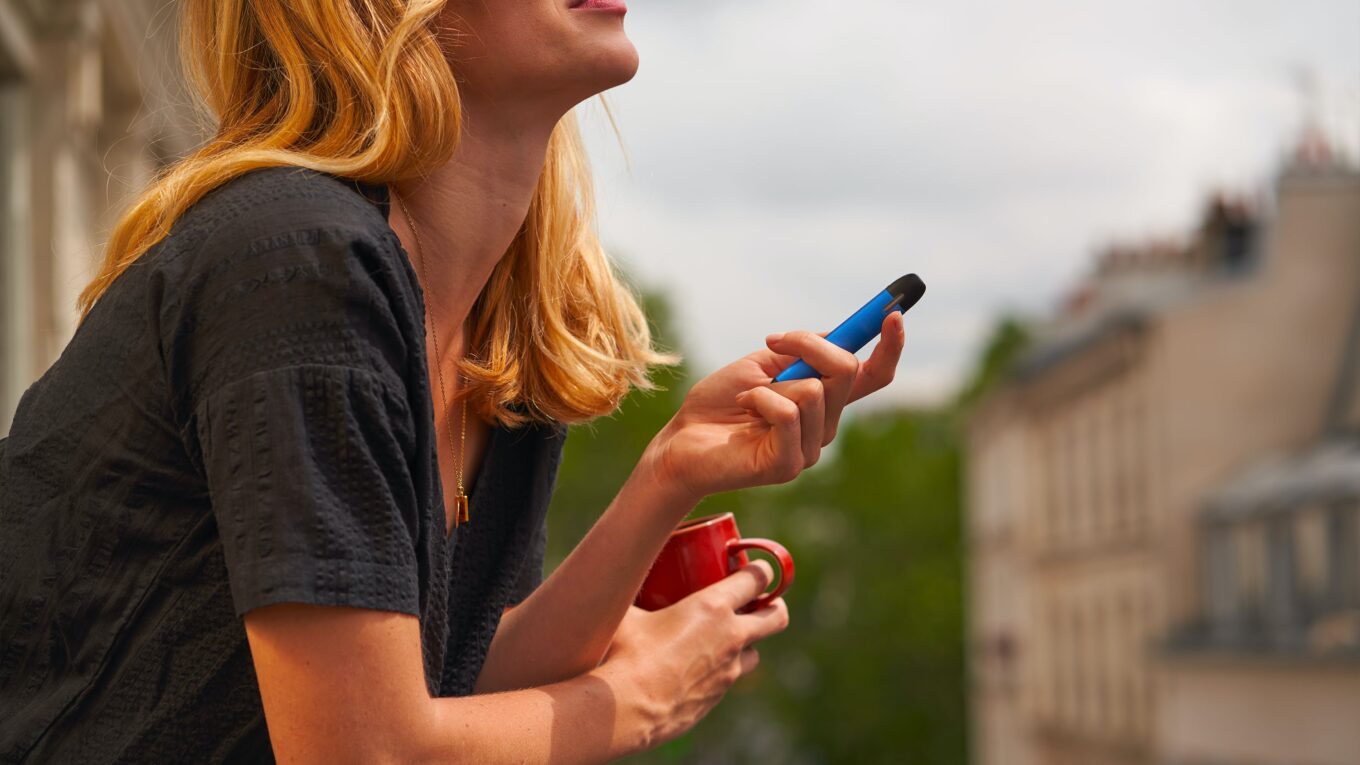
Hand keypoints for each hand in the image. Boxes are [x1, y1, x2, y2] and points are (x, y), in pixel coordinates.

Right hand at [595, 561, 790, 751]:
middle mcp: (730, 637)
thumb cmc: (624, 655)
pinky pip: (730, 678)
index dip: (761, 570)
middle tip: (755, 601)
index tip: (755, 568)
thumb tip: (614, 580)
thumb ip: (629, 594)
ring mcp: (728, 671)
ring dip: (747, 642)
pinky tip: (697, 667)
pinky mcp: (718, 697)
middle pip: (776, 616)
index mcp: (713, 608)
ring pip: (756, 652)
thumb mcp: (626, 612)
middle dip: (773, 605)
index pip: (757, 580)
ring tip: (723, 637)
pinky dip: (723, 669)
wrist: (627, 710)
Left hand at [644, 311, 904, 501]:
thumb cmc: (717, 405)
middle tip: (772, 341)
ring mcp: (808, 449)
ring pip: (814, 391)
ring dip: (771, 383)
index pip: (872, 376)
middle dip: (809, 345)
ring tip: (746, 399)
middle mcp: (824, 426)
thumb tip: (835, 336)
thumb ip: (799, 354)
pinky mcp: (788, 464)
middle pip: (845, 371)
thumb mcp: (759, 365)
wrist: (679, 441)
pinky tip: (744, 410)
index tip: (893, 313)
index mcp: (823, 402)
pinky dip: (760, 399)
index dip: (889, 347)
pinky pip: (787, 413)